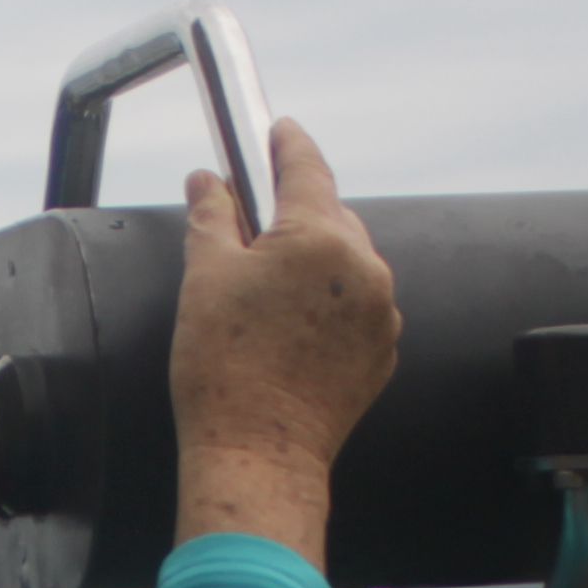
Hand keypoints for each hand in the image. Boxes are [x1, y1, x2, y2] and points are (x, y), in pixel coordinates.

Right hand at [166, 118, 402, 560]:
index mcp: (320, 237)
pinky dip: (330, 304)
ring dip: (314, 262)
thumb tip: (210, 180)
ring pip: (347, 261)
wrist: (258, 455)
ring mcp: (381, 312)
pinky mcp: (382, 351)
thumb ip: (213, 215)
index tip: (278, 132)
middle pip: (330, 214)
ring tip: (268, 296)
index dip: (287, 145)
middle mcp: (365, 267)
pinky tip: (292, 329)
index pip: (306, 168)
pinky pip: (358, 305)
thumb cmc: (224, 371)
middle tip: (250, 232)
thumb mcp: (204, 278)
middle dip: (294, 215)